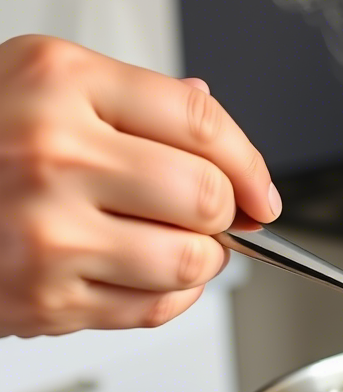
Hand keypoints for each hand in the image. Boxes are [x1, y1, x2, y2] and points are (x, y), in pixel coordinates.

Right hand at [0, 35, 280, 336]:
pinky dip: (169, 296)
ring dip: (201, 260)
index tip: (260, 191)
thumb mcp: (33, 83)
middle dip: (224, 214)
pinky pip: (156, 308)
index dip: (249, 163)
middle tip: (211, 216)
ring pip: (193, 261)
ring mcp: (46, 233)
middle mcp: (52, 154)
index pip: (201, 122)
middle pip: (206, 197)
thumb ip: (128, 100)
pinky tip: (142, 273)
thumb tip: (209, 113)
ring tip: (171, 243)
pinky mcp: (44, 299)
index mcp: (58, 83)